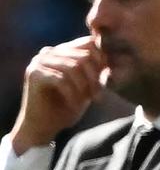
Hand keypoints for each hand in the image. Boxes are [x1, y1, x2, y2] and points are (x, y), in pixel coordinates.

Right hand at [11, 36, 104, 153]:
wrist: (44, 126)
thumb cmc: (68, 106)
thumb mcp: (88, 86)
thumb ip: (98, 70)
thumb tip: (116, 58)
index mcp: (63, 50)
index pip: (89, 42)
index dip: (102, 60)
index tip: (107, 80)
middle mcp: (49, 52)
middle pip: (83, 55)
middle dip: (95, 77)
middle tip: (98, 96)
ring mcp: (39, 61)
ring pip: (73, 66)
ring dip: (86, 86)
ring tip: (90, 100)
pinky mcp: (34, 74)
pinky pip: (61, 79)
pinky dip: (72, 94)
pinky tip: (75, 105)